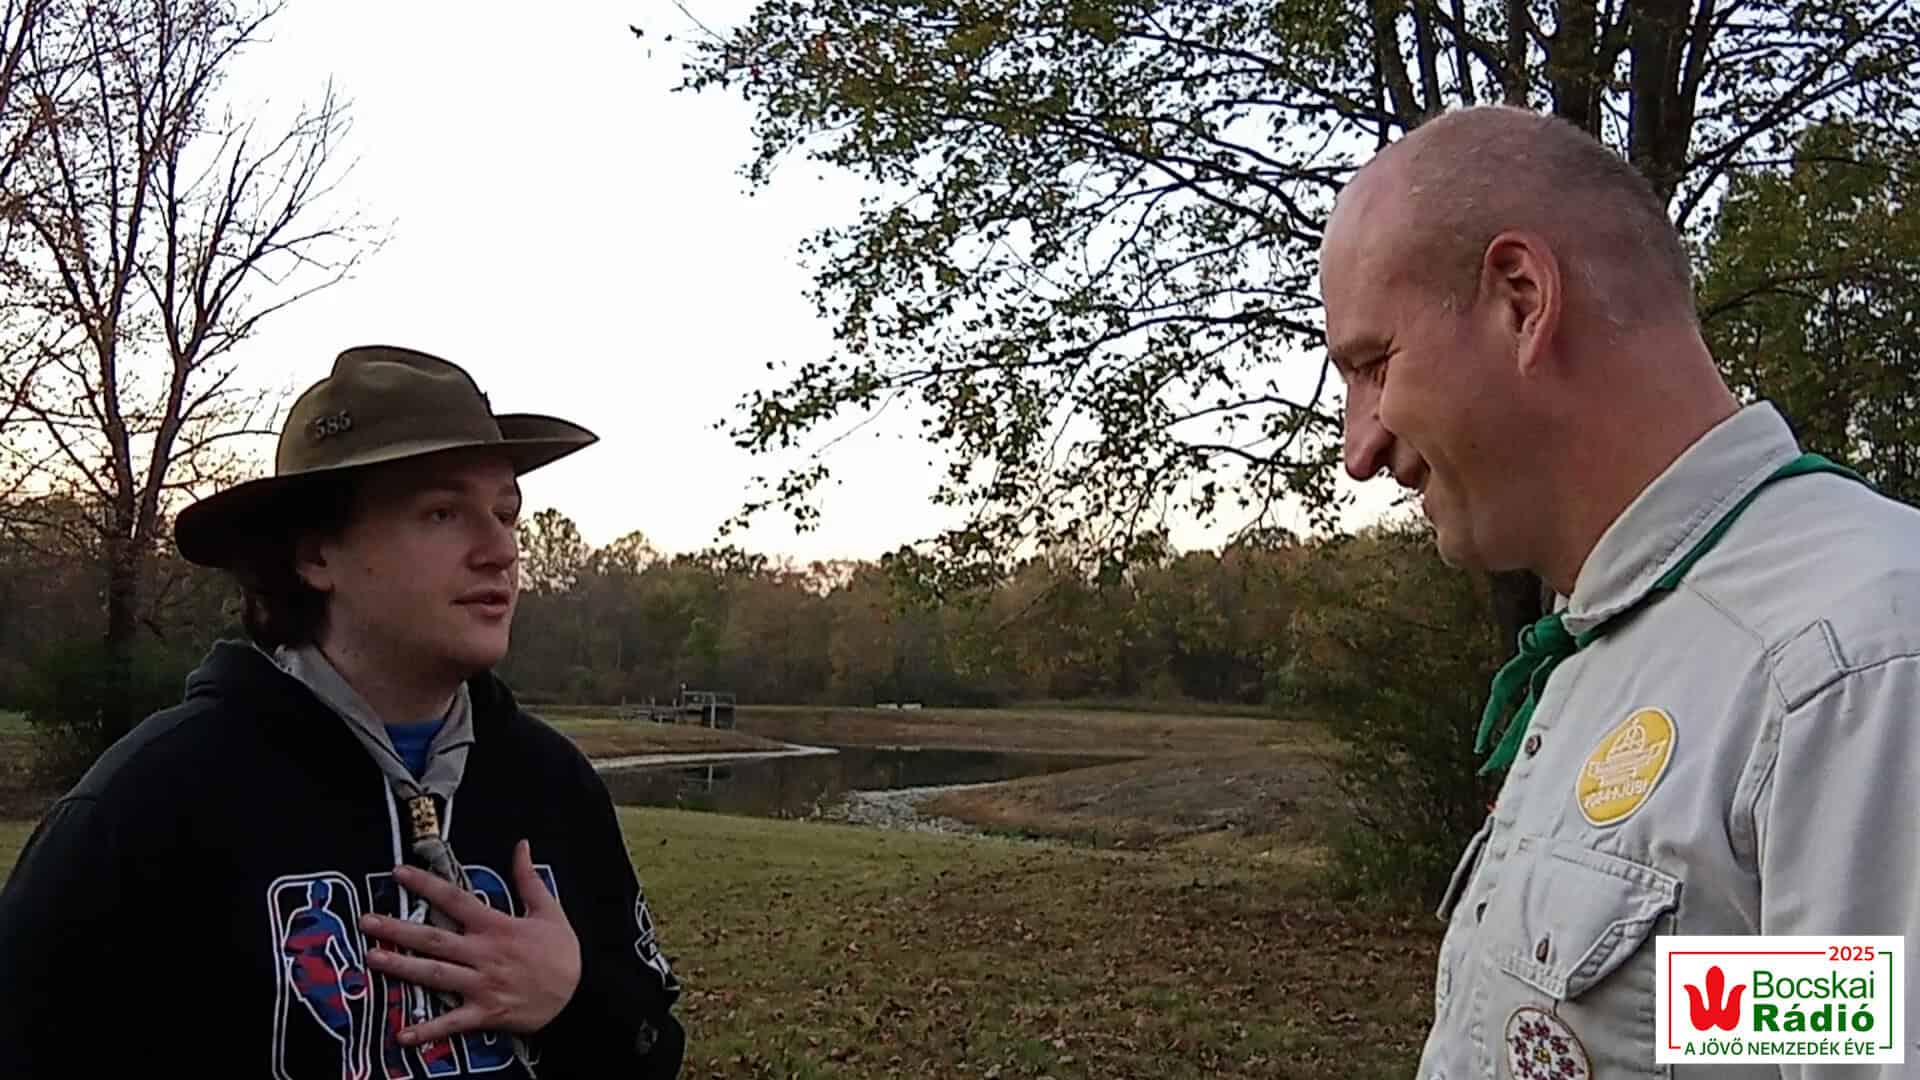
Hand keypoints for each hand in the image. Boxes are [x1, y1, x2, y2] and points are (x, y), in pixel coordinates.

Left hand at [359, 839, 580, 1044]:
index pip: (455, 899)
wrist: (580, 994)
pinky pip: (452, 1023)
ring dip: (402, 968)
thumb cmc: (561, 953)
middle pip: (434, 938)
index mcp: (497, 927)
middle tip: (367, 921)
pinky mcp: (485, 1012)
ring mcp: (482, 985)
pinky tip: (401, 1034)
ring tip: (372, 959)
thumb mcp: (549, 910)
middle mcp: (484, 954)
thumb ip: (528, 878)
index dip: (426, 885)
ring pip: (435, 975)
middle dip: (398, 929)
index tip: (399, 874)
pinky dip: (427, 1030)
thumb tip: (521, 846)